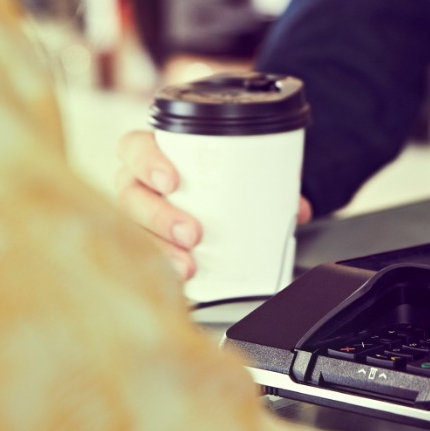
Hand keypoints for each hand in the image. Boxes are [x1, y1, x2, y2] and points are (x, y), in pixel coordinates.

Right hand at [114, 129, 311, 279]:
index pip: (134, 148)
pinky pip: (140, 258)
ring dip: (161, 249)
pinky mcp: (142, 244)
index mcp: (153, 155)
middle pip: (131, 196)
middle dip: (159, 216)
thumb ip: (267, 183)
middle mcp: (136, 185)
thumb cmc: (210, 177)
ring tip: (188, 265)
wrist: (208, 195)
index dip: (147, 162)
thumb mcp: (234, 171)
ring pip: (132, 231)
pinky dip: (161, 269)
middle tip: (192, 232)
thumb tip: (298, 210)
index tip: (173, 181)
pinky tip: (180, 282)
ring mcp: (136, 216)